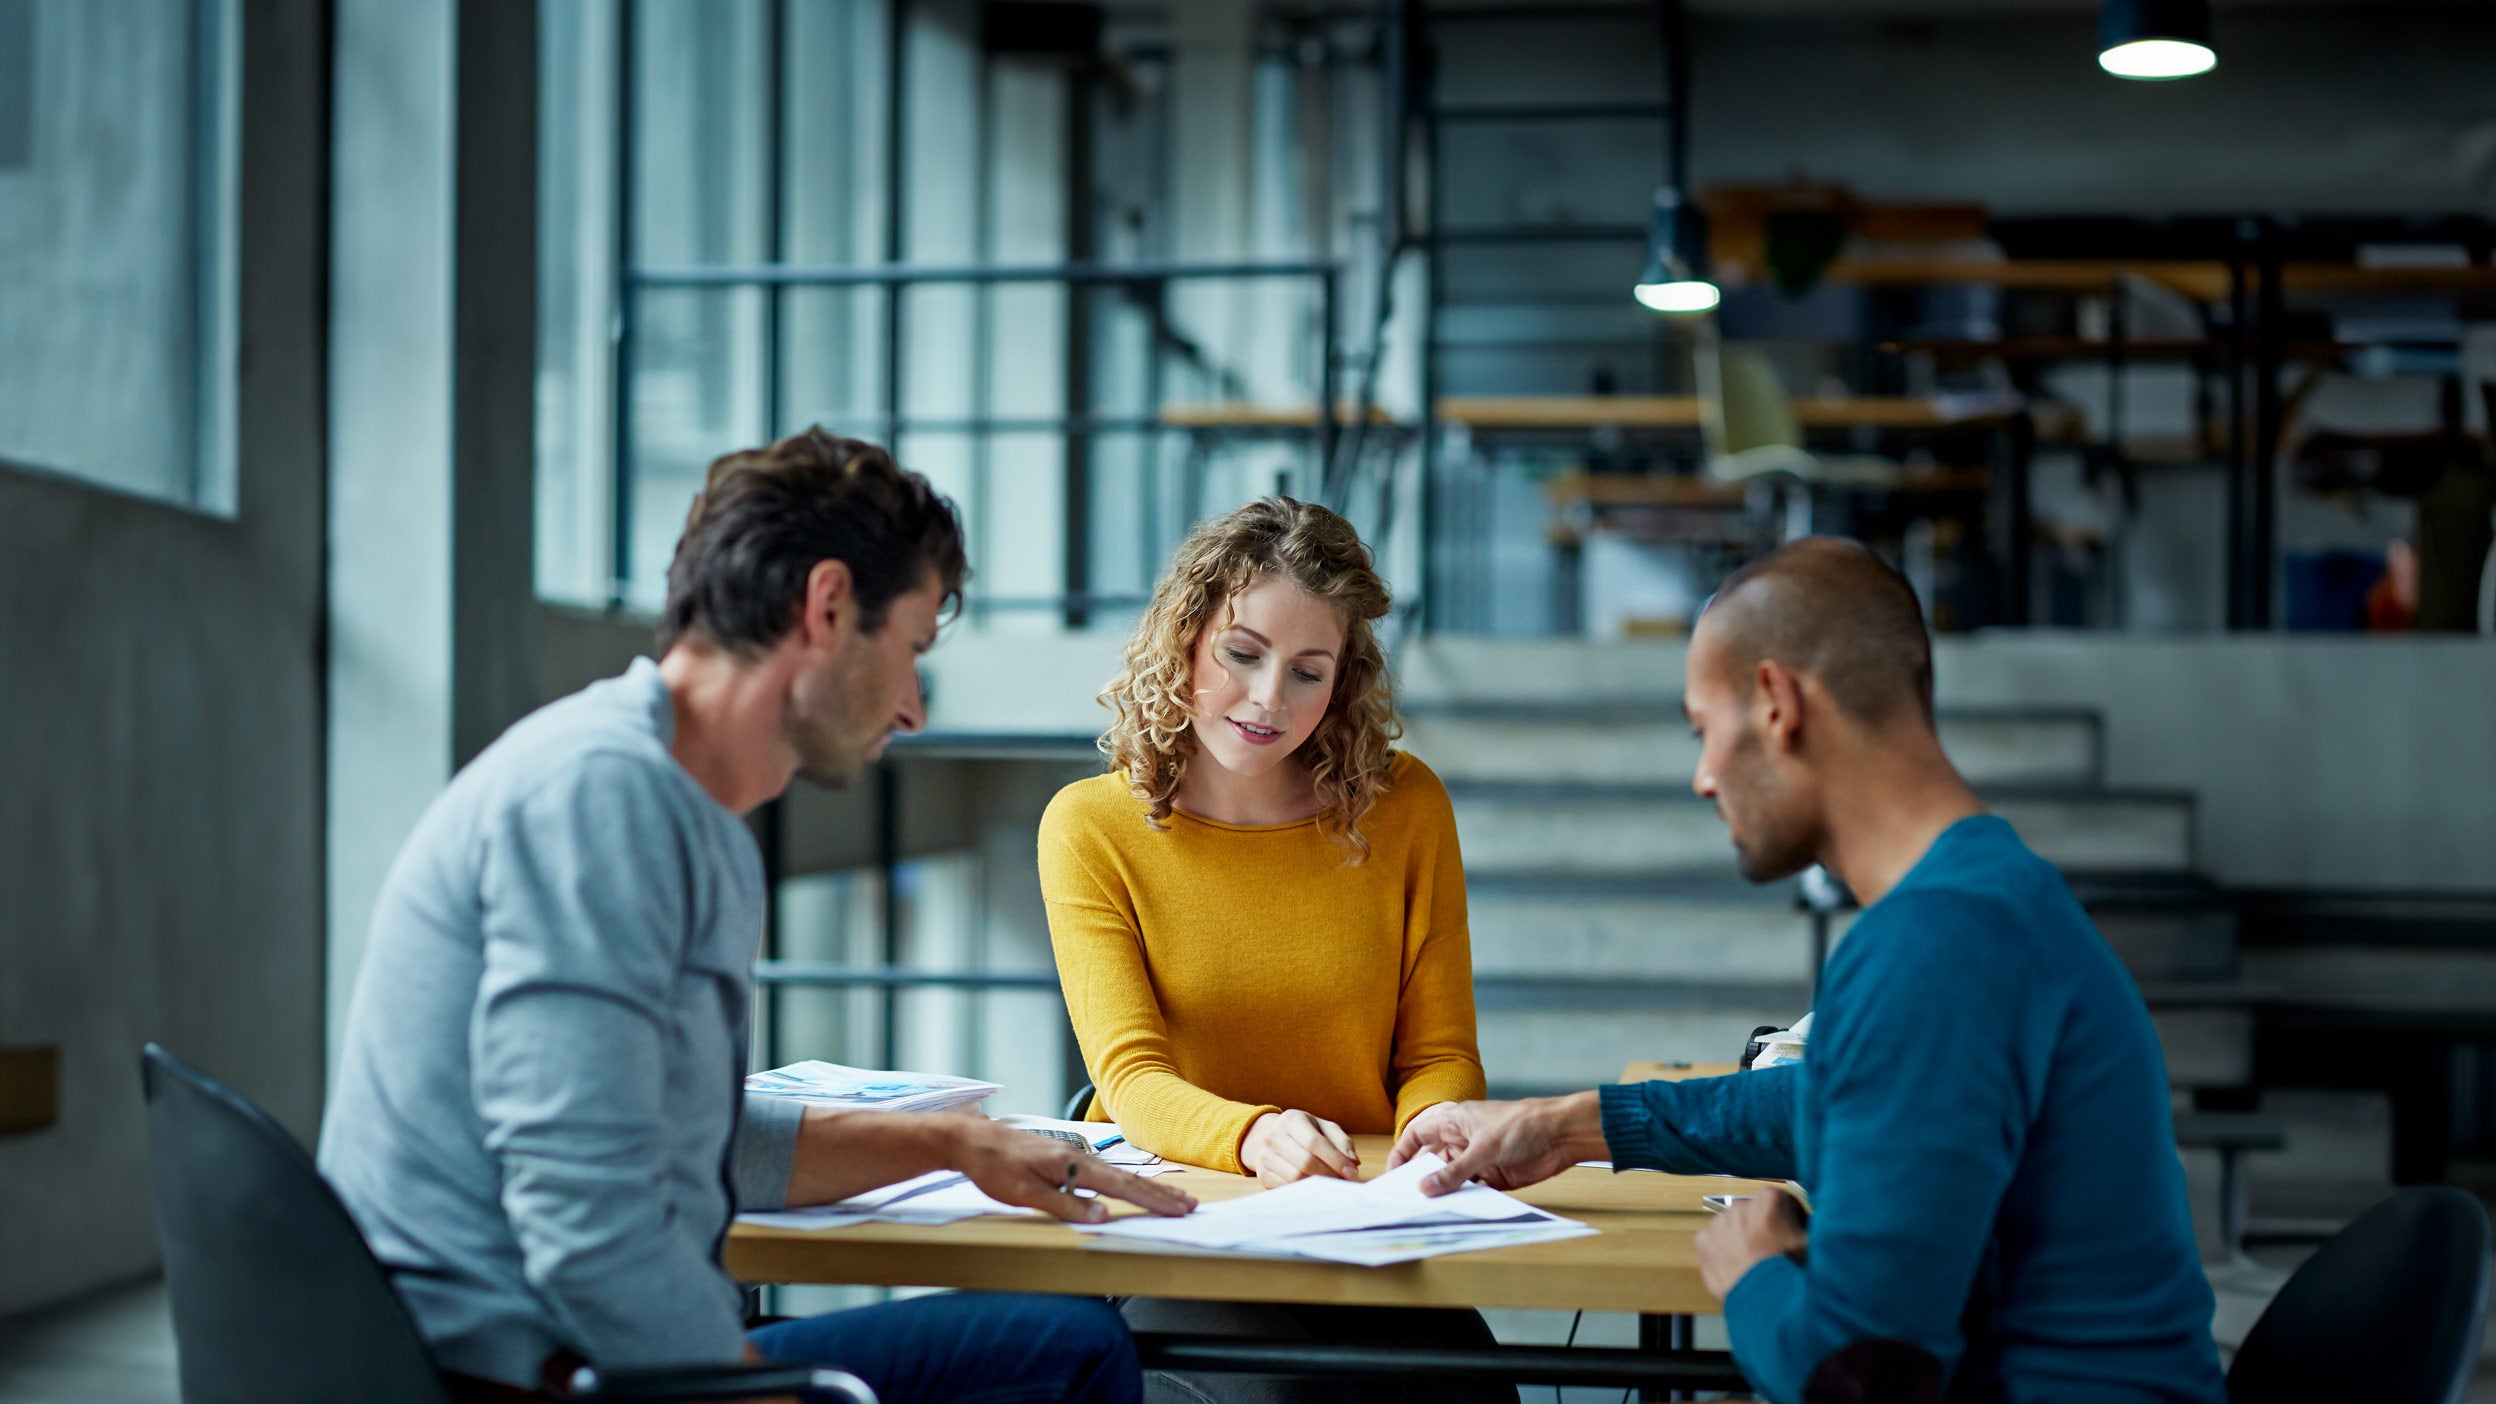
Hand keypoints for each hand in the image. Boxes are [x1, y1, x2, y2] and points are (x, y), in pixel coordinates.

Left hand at [949, 1117, 1196, 1223]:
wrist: (970, 1139)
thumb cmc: (993, 1167)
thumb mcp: (1024, 1193)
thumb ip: (1064, 1205)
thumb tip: (1103, 1214)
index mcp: (1071, 1164)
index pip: (1120, 1187)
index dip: (1151, 1200)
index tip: (1179, 1209)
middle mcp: (1077, 1156)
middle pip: (1126, 1179)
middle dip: (1159, 1194)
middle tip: (1190, 1204)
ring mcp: (1071, 1156)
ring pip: (1116, 1176)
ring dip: (1145, 1189)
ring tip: (1171, 1197)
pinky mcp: (1063, 1159)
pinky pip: (1102, 1174)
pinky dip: (1124, 1183)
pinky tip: (1128, 1188)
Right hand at [1240, 1109, 1360, 1185]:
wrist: (1273, 1137)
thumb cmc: (1305, 1133)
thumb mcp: (1325, 1128)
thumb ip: (1342, 1143)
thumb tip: (1353, 1163)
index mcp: (1291, 1119)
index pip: (1314, 1142)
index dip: (1335, 1160)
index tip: (1352, 1172)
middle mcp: (1273, 1136)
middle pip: (1305, 1162)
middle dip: (1328, 1174)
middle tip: (1344, 1181)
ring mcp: (1265, 1156)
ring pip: (1295, 1178)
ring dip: (1317, 1185)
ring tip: (1331, 1184)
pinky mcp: (1263, 1175)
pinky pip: (1286, 1188)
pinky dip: (1304, 1191)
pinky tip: (1314, 1187)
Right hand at [1388, 1092, 1602, 1194]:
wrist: (1561, 1135)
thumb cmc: (1522, 1124)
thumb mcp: (1483, 1148)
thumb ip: (1454, 1171)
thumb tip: (1426, 1188)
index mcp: (1455, 1122)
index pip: (1418, 1135)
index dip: (1403, 1152)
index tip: (1393, 1174)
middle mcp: (1463, 1140)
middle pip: (1433, 1161)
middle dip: (1421, 1178)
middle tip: (1407, 1199)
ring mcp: (1478, 1160)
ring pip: (1452, 1179)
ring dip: (1444, 1193)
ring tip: (1430, 1211)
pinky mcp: (1494, 1177)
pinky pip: (1472, 1191)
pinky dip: (1466, 1200)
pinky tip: (1458, 1212)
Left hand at [1695, 1189, 1808, 1299]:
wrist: (1763, 1301)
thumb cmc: (1789, 1272)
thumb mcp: (1812, 1244)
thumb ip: (1811, 1226)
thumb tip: (1815, 1222)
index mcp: (1769, 1199)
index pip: (1782, 1202)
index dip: (1791, 1219)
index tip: (1793, 1233)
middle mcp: (1741, 1205)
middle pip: (1755, 1212)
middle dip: (1763, 1227)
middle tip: (1773, 1251)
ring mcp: (1719, 1222)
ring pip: (1733, 1226)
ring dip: (1742, 1238)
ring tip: (1755, 1262)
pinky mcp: (1704, 1241)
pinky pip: (1715, 1242)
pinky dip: (1723, 1252)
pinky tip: (1738, 1266)